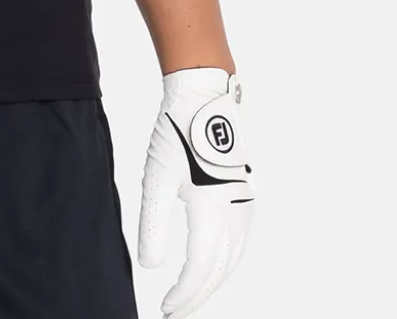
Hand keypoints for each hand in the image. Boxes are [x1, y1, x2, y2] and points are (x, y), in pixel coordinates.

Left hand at [136, 66, 255, 316]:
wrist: (203, 98)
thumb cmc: (175, 133)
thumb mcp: (155, 178)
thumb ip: (152, 225)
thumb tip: (150, 267)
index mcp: (212, 205)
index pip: (201, 265)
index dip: (185, 293)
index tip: (167, 309)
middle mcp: (236, 209)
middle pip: (220, 268)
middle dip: (198, 294)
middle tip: (175, 311)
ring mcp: (245, 203)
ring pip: (233, 258)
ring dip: (213, 280)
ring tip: (190, 295)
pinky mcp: (246, 197)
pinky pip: (240, 242)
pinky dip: (225, 262)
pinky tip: (211, 268)